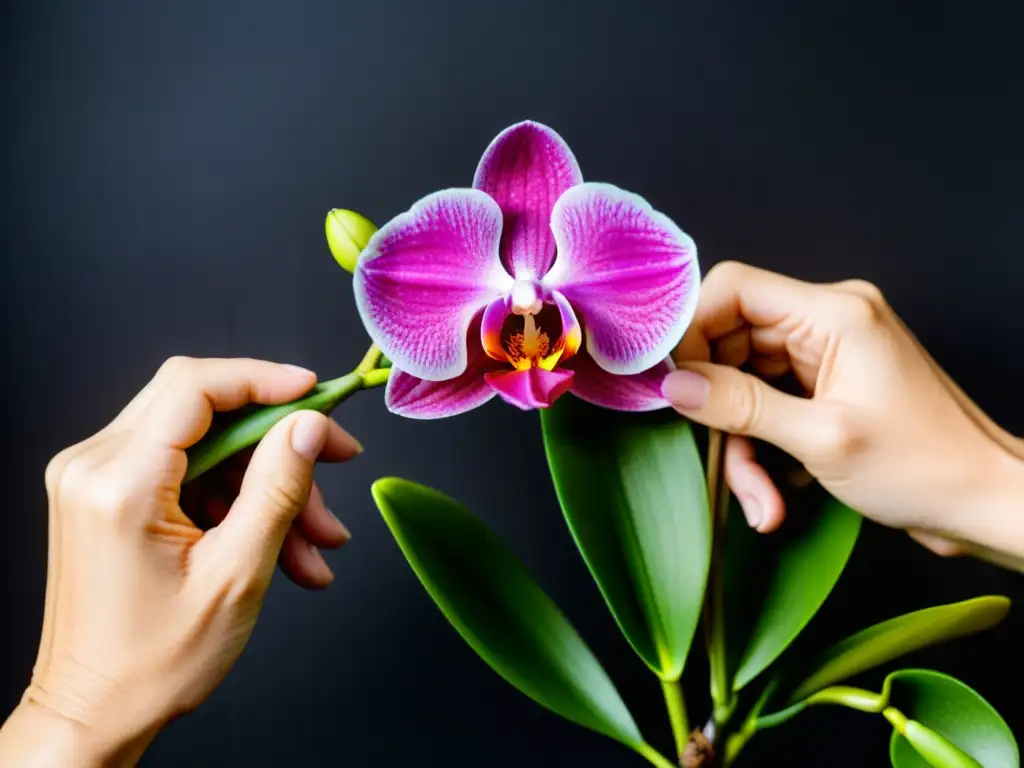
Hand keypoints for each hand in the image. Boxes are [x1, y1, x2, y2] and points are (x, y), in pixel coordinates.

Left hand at [0, 357, 360, 766]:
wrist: (94, 713)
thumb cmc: (154, 663)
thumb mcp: (237, 574)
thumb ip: (277, 488)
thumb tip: (309, 426)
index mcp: (118, 482)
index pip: (195, 388)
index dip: (264, 379)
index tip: (318, 392)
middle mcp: (95, 466)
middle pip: (204, 408)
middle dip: (279, 434)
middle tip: (338, 457)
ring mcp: (97, 480)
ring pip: (207, 446)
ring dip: (268, 482)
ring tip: (319, 540)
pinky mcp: (110, 496)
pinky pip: (189, 474)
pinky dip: (239, 501)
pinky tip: (287, 547)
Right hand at [665, 262, 1023, 565]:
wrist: (985, 502)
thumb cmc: (925, 468)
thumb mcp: (821, 439)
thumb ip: (740, 406)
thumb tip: (675, 386)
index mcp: (835, 313)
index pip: (733, 288)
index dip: (692, 329)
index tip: (677, 385)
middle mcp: (829, 321)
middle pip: (732, 343)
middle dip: (721, 410)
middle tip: (725, 463)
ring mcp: (828, 353)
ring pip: (746, 382)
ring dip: (744, 443)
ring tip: (761, 500)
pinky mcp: (828, 384)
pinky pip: (770, 403)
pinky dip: (765, 448)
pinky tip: (779, 493)